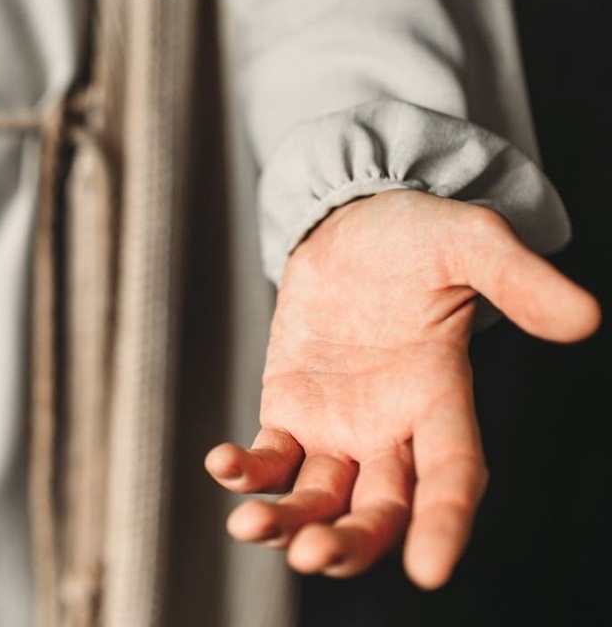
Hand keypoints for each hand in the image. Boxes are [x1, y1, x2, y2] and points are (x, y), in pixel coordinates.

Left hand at [205, 190, 600, 588]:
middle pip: (380, 511)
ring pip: (317, 498)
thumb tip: (583, 319)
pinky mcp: (290, 411)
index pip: (453, 476)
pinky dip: (247, 469)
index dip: (447, 525)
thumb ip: (517, 280)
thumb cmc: (414, 236)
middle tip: (314, 557)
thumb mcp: (469, 242)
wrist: (349, 227)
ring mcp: (337, 427)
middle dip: (351, 542)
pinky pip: (268, 456)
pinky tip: (222, 464)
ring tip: (250, 525)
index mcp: (441, 399)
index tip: (429, 571)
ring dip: (287, 521)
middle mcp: (391, 429)